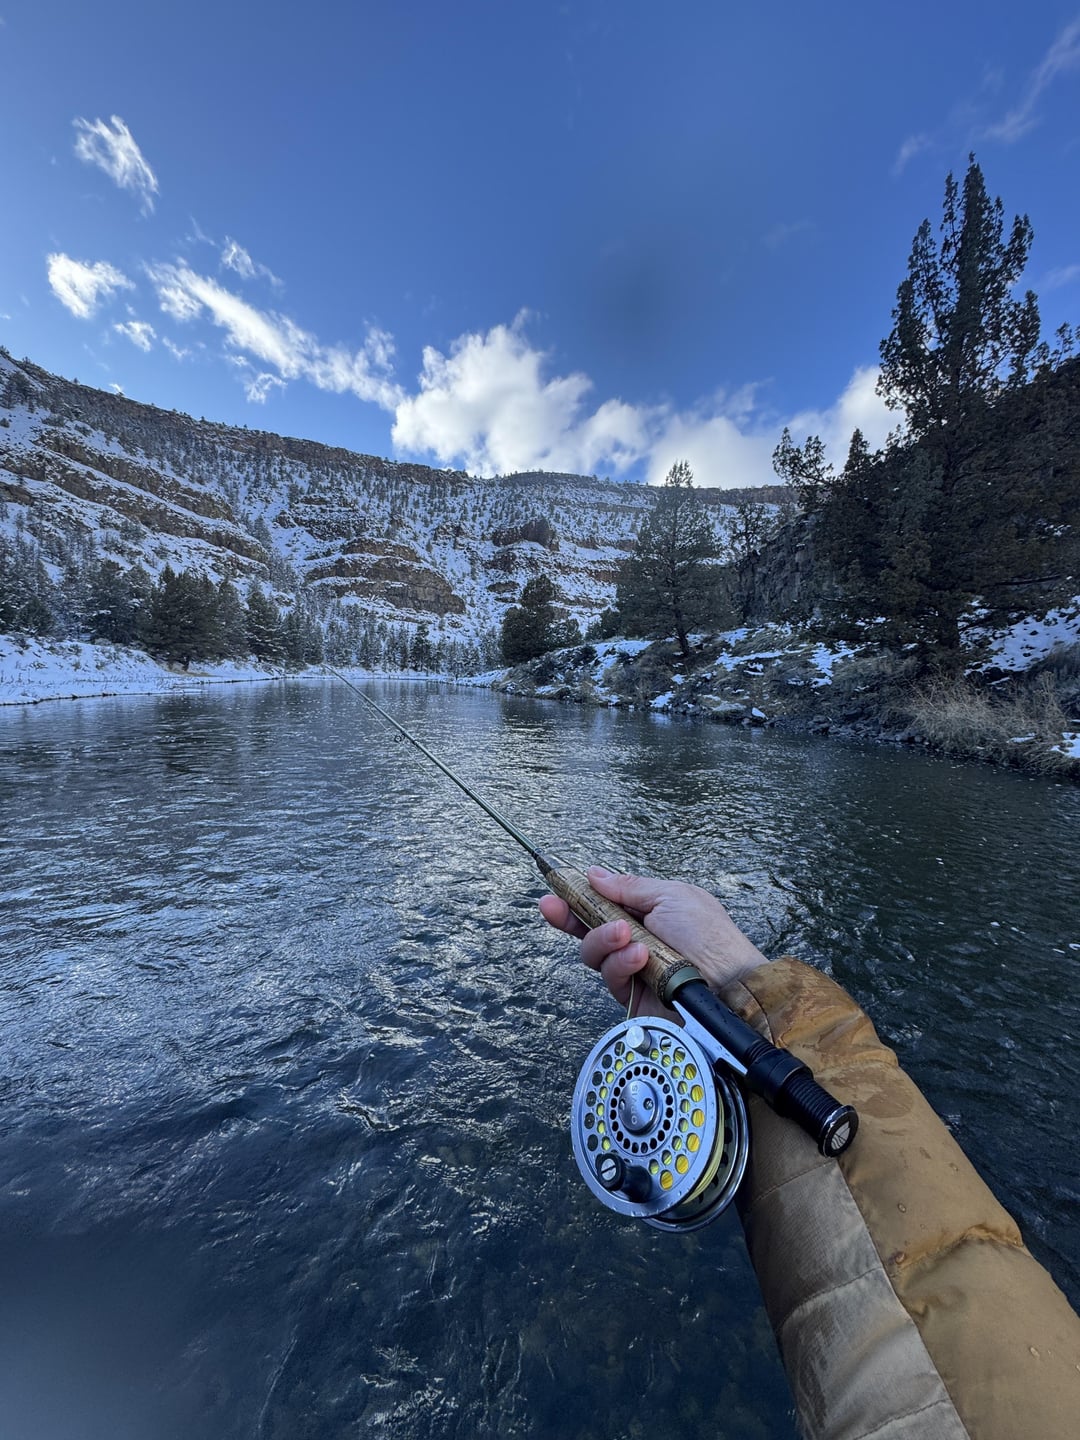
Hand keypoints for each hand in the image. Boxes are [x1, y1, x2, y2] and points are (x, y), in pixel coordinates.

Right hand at [539, 866, 768, 1017]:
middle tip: (554, 906)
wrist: (730, 983)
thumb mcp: (670, 896)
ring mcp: (631, 968)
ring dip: (604, 939)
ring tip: (627, 935)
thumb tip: (594, 874)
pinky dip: (621, 963)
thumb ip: (628, 887)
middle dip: (568, 916)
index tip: (551, 887)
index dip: (574, 896)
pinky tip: (640, 956)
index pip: (600, 903)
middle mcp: (633, 940)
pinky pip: (609, 975)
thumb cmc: (710, 937)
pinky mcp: (631, 995)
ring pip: (592, 953)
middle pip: (586, 929)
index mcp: (644, 912)